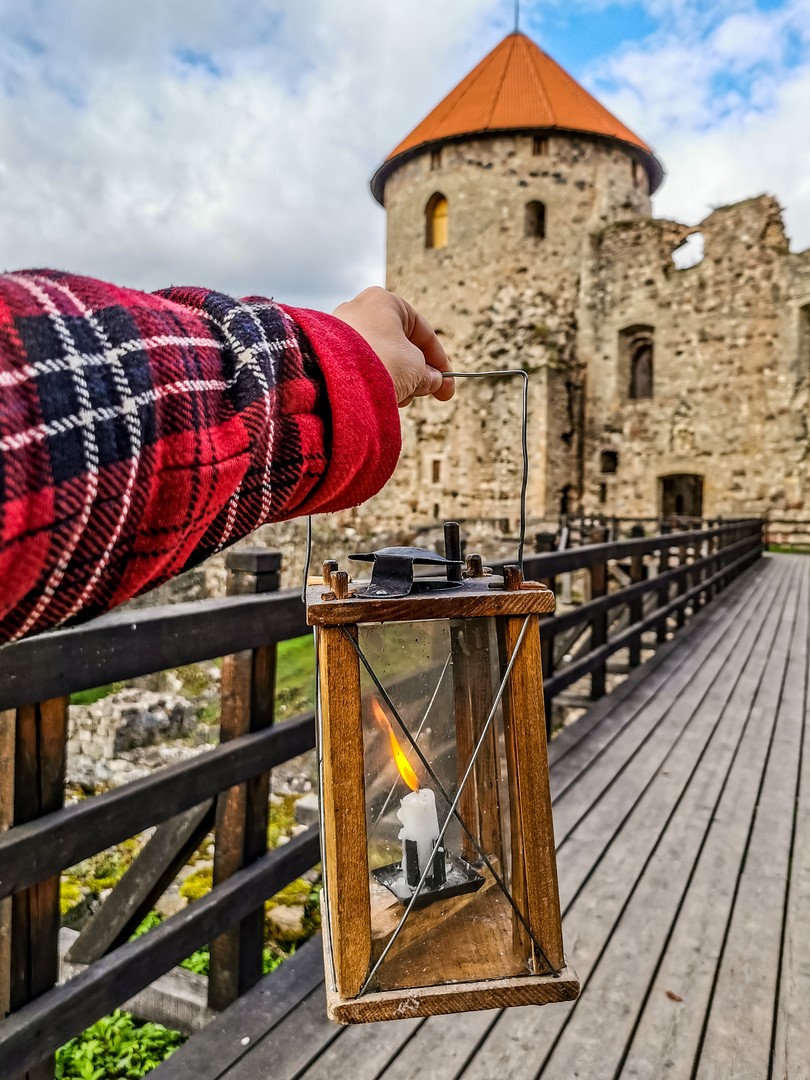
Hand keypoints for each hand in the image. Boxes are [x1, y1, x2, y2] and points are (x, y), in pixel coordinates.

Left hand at [332, 287, 453, 406]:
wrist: (333, 378)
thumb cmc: (381, 363)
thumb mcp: (416, 369)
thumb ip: (428, 374)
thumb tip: (432, 381)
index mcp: (385, 301)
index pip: (423, 332)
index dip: (440, 362)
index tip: (447, 388)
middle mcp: (359, 309)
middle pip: (400, 346)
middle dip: (415, 373)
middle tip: (421, 394)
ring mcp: (339, 331)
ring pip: (380, 359)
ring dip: (394, 380)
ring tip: (394, 396)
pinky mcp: (327, 353)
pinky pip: (359, 368)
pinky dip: (371, 383)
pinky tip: (374, 398)